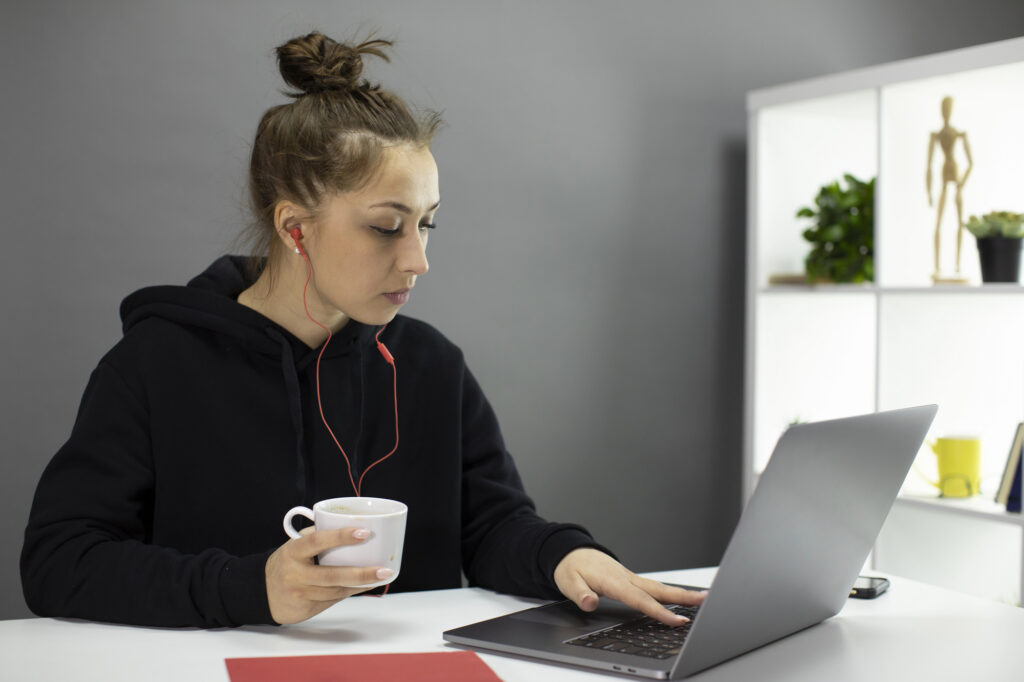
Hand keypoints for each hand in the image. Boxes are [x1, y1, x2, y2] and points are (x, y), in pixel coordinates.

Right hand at [265, 526, 392, 624]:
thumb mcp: (295, 546)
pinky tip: (365, 586)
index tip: (363, 532)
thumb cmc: (286, 563)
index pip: (317, 541)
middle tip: (384, 569)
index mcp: (293, 552)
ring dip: (361, 584)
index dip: (340, 536)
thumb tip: (349, 525)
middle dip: (361, 573)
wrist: (262, 593)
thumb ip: (317, 536)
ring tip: (381, 576)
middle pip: (332, 575)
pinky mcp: (306, 608)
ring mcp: (300, 594)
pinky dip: (351, 592)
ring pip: (336, 590)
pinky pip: (333, 600)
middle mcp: (295, 574)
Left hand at [553, 548, 705, 626]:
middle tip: (706, 601)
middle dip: (682, 597)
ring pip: (659, 587)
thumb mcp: (568, 582)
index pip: (640, 599)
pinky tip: (680, 599)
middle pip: (658, 590)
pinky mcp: (631, 579)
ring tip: (703, 599)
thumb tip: (589, 602)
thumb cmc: (570, 568)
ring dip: (680, 594)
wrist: (571, 553)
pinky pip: (653, 587)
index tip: (677, 620)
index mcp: (613, 581)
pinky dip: (669, 592)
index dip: (659, 611)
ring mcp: (630, 577)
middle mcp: (626, 577)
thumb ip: (580, 594)